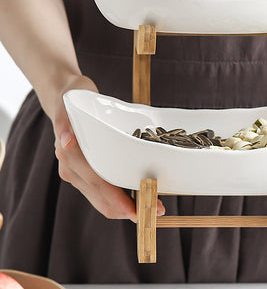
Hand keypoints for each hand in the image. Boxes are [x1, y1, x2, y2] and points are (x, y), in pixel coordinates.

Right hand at [53, 74, 165, 221]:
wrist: (65, 101)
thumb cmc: (72, 99)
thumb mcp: (70, 103)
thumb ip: (65, 123)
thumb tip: (66, 141)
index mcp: (69, 156)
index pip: (98, 183)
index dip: (119, 200)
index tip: (138, 211)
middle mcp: (71, 170)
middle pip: (102, 200)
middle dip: (129, 210)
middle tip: (157, 211)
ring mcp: (77, 175)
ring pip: (103, 202)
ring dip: (127, 209)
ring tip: (153, 207)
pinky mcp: (85, 175)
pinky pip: (103, 195)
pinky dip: (121, 201)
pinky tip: (139, 198)